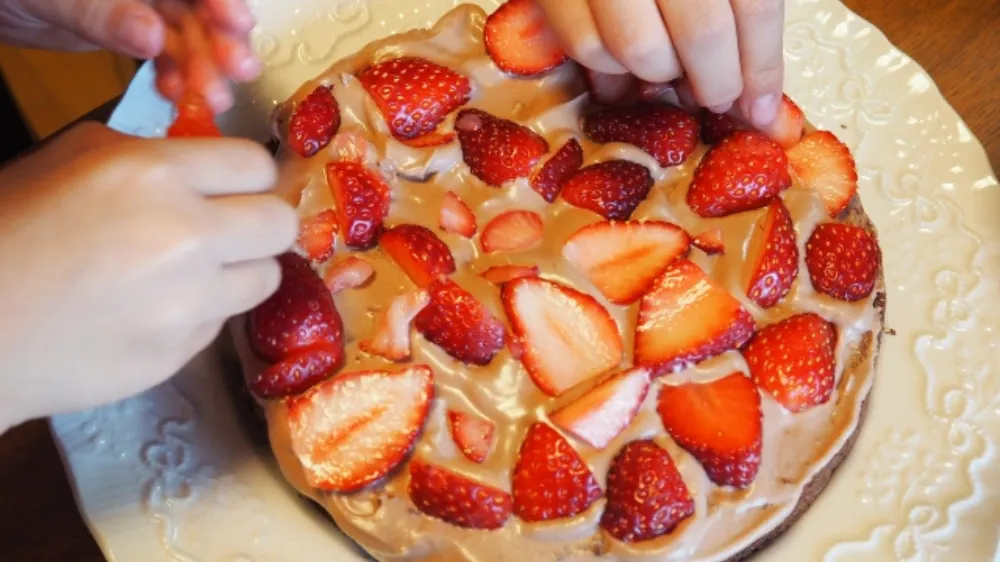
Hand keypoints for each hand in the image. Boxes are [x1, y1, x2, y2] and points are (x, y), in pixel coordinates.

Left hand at [0, 0, 258, 110]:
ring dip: (201, 67)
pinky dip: (170, 74)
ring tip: (211, 96)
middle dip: (219, 38)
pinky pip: (159, 52)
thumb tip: (151, 34)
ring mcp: (133, 1)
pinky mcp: (122, 27)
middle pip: (194, 5)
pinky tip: (175, 93)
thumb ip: (99, 10)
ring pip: (182, 33)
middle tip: (236, 70)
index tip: (238, 23)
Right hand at [0, 122, 296, 429]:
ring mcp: (187, 302)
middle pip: (281, 223)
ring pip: (266, 278)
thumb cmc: (10, 230)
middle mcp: (184, 236)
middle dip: (262, 222)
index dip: (249, 175)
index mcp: (151, 174)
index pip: (255, 163)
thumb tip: (202, 167)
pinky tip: (154, 310)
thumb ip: (148, 155)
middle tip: (235, 229)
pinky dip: (201, 314)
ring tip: (193, 273)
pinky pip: (221, 323)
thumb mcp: (70, 160)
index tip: (238, 186)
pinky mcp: (181, 353)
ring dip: (240, 271)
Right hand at [537, 0, 784, 125]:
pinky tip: (620, 63)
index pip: (753, 5)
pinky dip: (608, 68)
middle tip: (716, 97)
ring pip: (640, 49)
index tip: (762, 109)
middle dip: (715, 82)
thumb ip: (736, 5)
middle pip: (702, 33)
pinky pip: (586, 46)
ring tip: (667, 67)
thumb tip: (756, 92)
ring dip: (660, 73)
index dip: (762, 65)